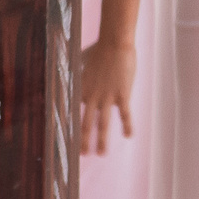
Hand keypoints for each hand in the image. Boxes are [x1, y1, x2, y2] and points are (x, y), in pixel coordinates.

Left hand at [78, 36, 134, 155]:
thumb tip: (73, 62)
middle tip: (83, 154)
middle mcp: (91, 96)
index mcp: (81, 88)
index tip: (70, 137)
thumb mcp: (83, 58)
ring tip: (101, 154)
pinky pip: (124, 114)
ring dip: (101, 140)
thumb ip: (80, 65)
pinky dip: (127, 125)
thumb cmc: (100, 48)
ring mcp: (106, 97)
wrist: (114, 43)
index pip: (75, 111)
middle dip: (84, 140)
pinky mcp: (122, 95)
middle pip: (85, 123)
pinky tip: (129, 136)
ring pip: (102, 124)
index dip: (74, 124)